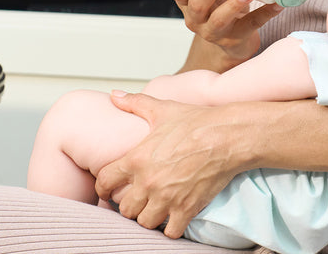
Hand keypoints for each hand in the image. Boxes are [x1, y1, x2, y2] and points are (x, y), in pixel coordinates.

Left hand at [95, 92, 245, 238]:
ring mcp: (167, 198)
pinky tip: (174, 216)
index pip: (105, 182)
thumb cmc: (195, 122)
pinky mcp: (186, 209)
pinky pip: (170, 233)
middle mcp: (148, 182)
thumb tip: (115, 95)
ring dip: (149, 217)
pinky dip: (171, 228)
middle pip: (124, 209)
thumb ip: (134, 103)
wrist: (225, 136)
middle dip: (129, 205)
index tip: (107, 191)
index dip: (103, 188)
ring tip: (155, 208)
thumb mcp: (161, 109)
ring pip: (145, 223)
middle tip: (137, 199)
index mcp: (137, 158)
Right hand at [168, 0, 282, 64]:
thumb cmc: (221, 3)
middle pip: (197, 5)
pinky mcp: (236, 39)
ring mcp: (215, 32)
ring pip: (220, 19)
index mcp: (187, 1)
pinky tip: (277, 4)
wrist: (232, 40)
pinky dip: (265, 14)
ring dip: (234, 3)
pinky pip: (250, 26)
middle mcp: (196, 18)